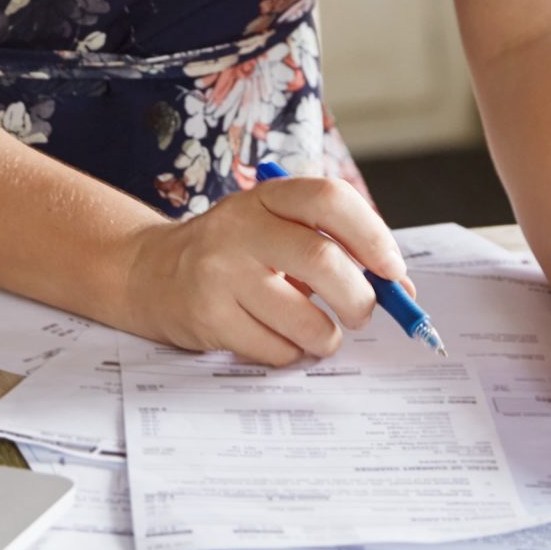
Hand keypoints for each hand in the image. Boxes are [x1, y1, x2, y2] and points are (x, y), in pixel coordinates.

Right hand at [122, 174, 405, 366]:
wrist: (151, 272)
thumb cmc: (235, 253)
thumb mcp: (275, 228)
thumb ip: (333, 247)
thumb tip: (399, 288)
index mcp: (267, 197)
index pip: (330, 200)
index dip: (373, 236)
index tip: (393, 271)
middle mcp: (240, 227)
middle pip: (322, 261)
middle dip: (359, 298)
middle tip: (363, 313)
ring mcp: (220, 272)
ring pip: (303, 317)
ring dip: (327, 336)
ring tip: (321, 334)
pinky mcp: (208, 317)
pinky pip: (274, 349)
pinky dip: (292, 353)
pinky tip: (279, 340)